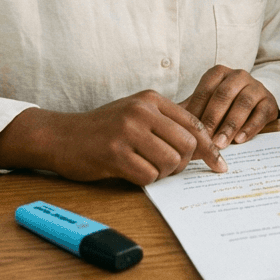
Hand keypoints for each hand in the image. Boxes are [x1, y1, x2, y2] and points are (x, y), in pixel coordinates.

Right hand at [0, 91, 227, 184]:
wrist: (60, 136)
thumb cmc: (102, 128)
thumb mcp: (135, 114)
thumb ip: (167, 124)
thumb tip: (204, 147)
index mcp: (151, 99)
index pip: (194, 124)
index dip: (209, 148)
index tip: (219, 165)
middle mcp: (141, 111)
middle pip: (187, 145)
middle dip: (183, 163)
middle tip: (170, 169)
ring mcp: (127, 132)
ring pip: (170, 162)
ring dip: (163, 173)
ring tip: (147, 168)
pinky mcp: (114, 154)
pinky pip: (148, 176)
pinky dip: (145, 180)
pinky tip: (132, 173)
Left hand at [180, 65, 279, 148]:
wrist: (255, 103)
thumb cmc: (224, 106)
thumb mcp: (206, 105)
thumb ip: (189, 113)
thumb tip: (166, 126)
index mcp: (218, 73)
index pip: (205, 91)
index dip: (196, 112)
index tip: (189, 132)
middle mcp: (238, 75)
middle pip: (224, 95)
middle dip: (213, 119)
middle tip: (205, 140)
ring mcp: (256, 86)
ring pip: (243, 104)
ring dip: (230, 125)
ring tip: (221, 144)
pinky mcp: (270, 101)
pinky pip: (260, 113)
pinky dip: (249, 128)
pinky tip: (240, 140)